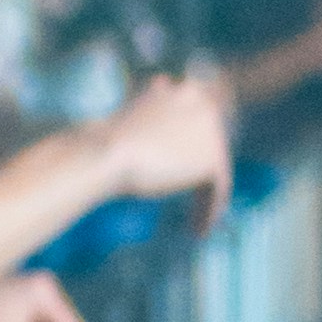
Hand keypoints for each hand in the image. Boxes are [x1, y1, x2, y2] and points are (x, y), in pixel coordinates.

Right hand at [105, 66, 233, 218]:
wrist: (104, 154)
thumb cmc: (101, 144)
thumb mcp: (128, 124)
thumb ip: (152, 124)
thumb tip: (157, 115)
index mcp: (180, 91)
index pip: (199, 120)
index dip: (193, 147)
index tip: (181, 169)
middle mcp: (201, 105)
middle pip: (211, 144)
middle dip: (202, 172)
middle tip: (196, 201)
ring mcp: (211, 130)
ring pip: (214, 169)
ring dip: (206, 197)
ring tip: (193, 223)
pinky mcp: (214, 157)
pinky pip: (219, 189)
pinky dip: (210, 211)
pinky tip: (198, 230)